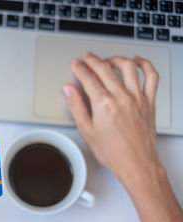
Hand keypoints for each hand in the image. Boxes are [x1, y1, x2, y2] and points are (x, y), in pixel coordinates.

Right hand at [64, 53, 182, 221]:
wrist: (137, 164)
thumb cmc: (113, 153)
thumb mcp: (87, 131)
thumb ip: (77, 107)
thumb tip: (69, 90)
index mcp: (104, 104)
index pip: (89, 79)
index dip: (80, 68)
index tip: (76, 64)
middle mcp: (122, 97)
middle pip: (106, 69)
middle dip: (93, 60)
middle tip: (87, 57)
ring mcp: (138, 98)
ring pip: (128, 67)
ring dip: (116, 59)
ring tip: (108, 59)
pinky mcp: (149, 102)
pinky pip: (151, 77)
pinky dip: (145, 65)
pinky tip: (138, 61)